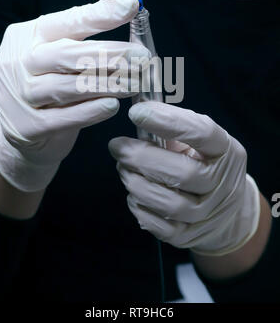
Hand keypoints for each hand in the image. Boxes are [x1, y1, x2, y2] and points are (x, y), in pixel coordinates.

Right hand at [0, 0, 149, 191]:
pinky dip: (91, 111)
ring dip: (108, 84)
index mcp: (28, 36)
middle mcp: (17, 62)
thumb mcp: (60, 59)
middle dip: (111, 54)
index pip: (66, 21)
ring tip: (136, 82)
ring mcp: (18, 95)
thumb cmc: (49, 86)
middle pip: (67, 54)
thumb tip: (131, 29)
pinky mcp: (25, 127)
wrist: (19, 132)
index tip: (131, 5)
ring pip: (68, 87)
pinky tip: (113, 105)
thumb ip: (86, 44)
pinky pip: (64, 118)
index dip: (100, 13)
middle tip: (143, 57)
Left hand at [108, 101, 260, 255]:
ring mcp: (208, 213)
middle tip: (117, 146)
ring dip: (137, 183)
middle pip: (183, 173)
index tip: (136, 112)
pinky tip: (133, 192)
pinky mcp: (190, 236)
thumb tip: (139, 108)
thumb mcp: (198, 138)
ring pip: (170, 204)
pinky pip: (161, 227)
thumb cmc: (202, 161)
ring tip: (123, 168)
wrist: (226, 208)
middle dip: (142, 158)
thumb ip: (174, 124)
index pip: (202, 133)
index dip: (168, 122)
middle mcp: (222, 183)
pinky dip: (140, 208)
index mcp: (225, 150)